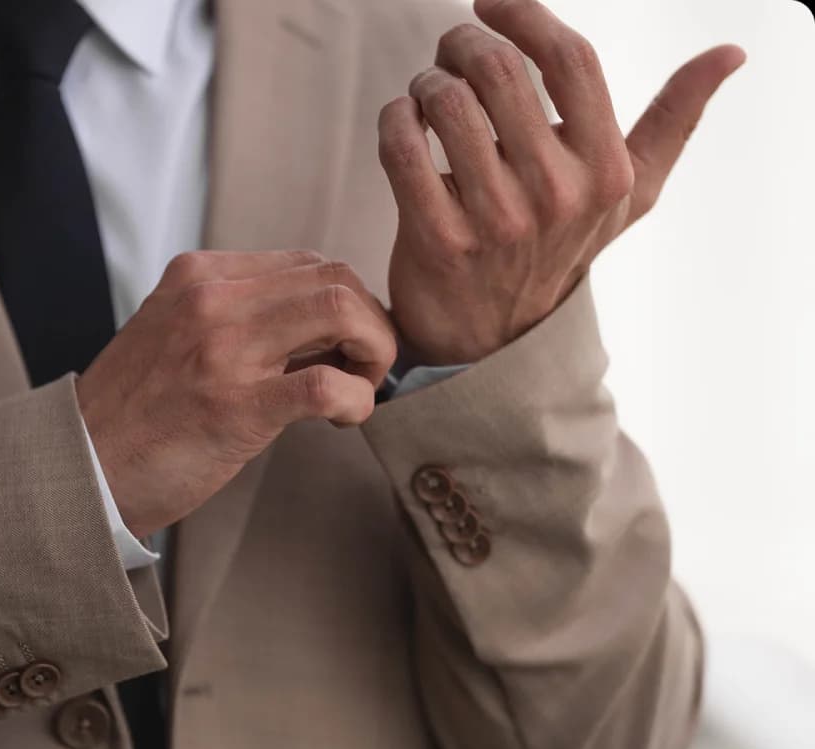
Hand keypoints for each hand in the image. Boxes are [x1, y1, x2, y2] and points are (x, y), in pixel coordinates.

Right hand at [76, 250, 396, 538]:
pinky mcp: (236, 406)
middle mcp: (213, 298)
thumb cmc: (140, 412)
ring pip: (342, 310)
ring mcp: (223, 349)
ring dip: (375, 352)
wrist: (82, 466)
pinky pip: (327, 385)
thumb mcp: (182, 337)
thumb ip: (244, 321)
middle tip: (368, 368)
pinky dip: (358, 400)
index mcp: (201, 277)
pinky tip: (346, 419)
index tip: (351, 345)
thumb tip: (327, 332)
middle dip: (374, 323)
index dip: (351, 302)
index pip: (309, 262)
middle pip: (336, 277)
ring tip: (359, 390)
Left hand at [377, 0, 745, 365]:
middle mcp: (556, 197)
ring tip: (428, 94)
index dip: (524, 14)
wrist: (496, 337)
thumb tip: (731, 54)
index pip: (570, 59)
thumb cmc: (559, 251)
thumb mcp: (628, 197)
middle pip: (500, 69)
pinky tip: (404, 123)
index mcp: (606, 174)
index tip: (490, 3)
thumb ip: (673, 123)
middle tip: (450, 54)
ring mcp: (496, 222)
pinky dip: (395, 119)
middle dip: (463, 44)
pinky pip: (403, 146)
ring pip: (445, 102)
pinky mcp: (438, 240)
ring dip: (426, 81)